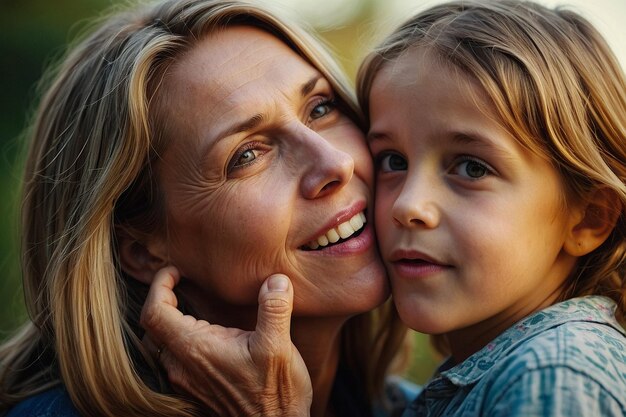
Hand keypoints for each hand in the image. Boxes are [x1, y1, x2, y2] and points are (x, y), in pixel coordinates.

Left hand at [140, 266, 311, 416]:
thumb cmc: (274, 393)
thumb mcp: (278, 346)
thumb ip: (274, 309)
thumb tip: (276, 280)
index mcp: (195, 349)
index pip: (154, 312)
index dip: (158, 286)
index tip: (175, 271)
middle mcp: (182, 366)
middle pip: (153, 327)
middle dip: (163, 300)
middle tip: (182, 283)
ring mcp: (186, 381)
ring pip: (161, 345)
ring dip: (170, 322)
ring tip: (193, 305)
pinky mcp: (195, 389)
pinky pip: (174, 359)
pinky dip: (180, 339)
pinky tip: (206, 334)